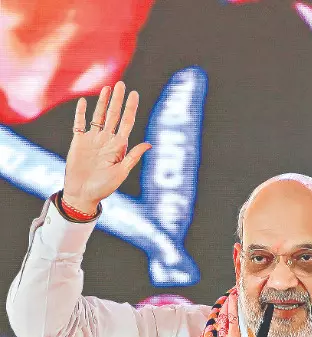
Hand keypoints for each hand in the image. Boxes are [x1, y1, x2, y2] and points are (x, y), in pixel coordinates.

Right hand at [63, 81, 150, 213]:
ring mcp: (93, 140)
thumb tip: (149, 144)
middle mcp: (107, 140)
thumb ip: (133, 157)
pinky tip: (84, 101)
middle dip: (118, 100)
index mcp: (119, 147)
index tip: (135, 94)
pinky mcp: (79, 142)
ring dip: (102, 102)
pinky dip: (81, 113)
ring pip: (98, 116)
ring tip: (107, 88)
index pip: (127, 123)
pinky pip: (79, 124)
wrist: (83, 194)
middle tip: (121, 84)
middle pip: (113, 115)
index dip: (131, 108)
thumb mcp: (121, 172)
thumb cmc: (103, 187)